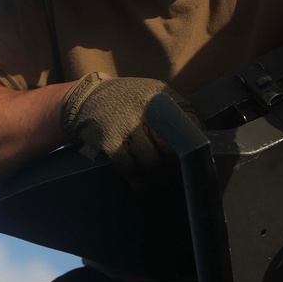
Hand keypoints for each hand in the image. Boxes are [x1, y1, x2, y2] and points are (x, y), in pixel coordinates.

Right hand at [61, 74, 198, 187]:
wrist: (85, 97)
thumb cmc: (126, 101)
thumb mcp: (153, 95)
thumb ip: (173, 112)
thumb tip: (196, 140)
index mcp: (163, 97)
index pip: (190, 124)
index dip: (193, 148)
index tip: (193, 162)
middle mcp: (147, 108)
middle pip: (171, 148)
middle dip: (175, 169)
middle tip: (176, 180)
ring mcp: (127, 123)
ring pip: (150, 161)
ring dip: (156, 179)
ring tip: (158, 186)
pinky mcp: (109, 138)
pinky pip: (127, 166)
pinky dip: (135, 179)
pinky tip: (138, 184)